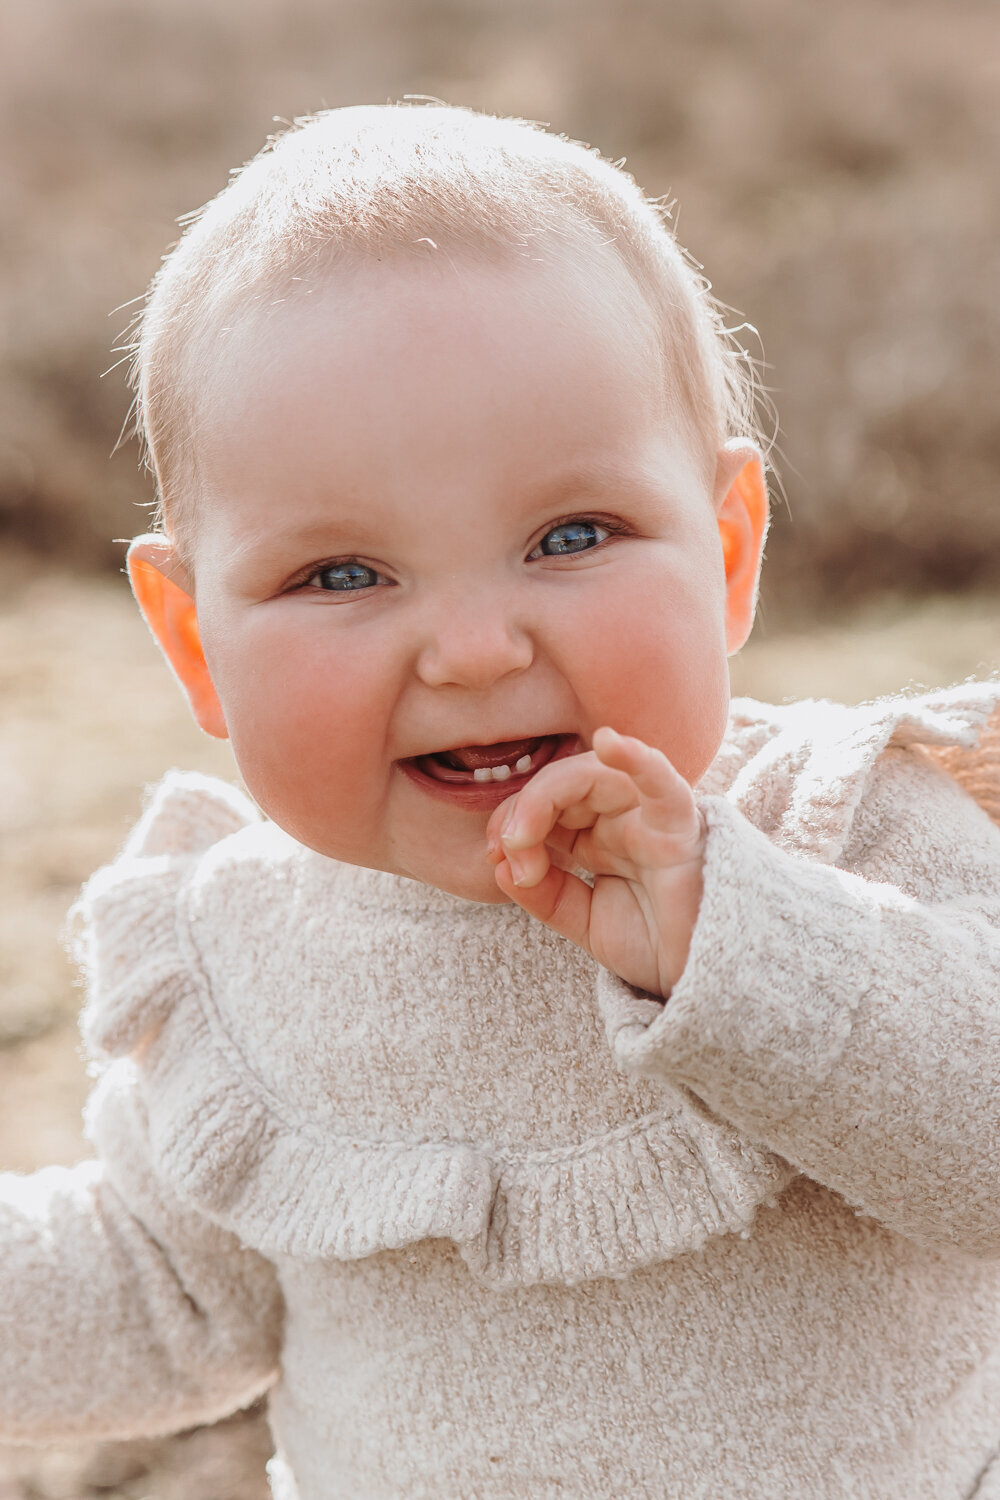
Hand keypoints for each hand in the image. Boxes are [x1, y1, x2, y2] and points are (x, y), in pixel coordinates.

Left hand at [485, 727, 705, 996]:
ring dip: (546, 796)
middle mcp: (622, 818)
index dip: (512, 823)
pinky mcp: (681, 826)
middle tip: (502, 847)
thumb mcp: (584, 922)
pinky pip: (663, 783)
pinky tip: (610, 743)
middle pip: (563, 785)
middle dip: (521, 809)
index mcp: (598, 836)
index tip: (495, 859)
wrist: (705, 980)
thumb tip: (502, 867)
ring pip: (595, 776)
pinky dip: (638, 759)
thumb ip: (546, 895)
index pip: (546, 808)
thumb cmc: (654, 945)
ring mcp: (650, 817)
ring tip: (520, 837)